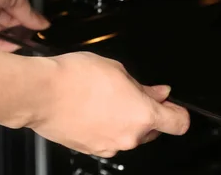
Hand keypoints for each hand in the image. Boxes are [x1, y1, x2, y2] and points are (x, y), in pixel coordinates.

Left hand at [0, 0, 48, 50]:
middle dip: (23, 32)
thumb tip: (44, 24)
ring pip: (1, 36)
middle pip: (11, 26)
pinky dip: (1, 47)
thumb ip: (28, 12)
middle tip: (38, 41)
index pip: (19, 12)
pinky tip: (15, 49)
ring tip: (29, 47)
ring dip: (13, 41)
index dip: (30, 21)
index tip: (43, 31)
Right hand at [29, 52, 189, 156]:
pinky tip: (95, 108)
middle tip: (133, 92)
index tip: (173, 105)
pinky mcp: (91, 149)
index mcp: (142, 115)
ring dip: (126, 120)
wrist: (41, 93)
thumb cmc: (76, 78)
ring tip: (108, 97)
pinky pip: (109, 138)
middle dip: (148, 113)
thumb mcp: (119, 71)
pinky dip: (108, 126)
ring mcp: (108, 146)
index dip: (179, 112)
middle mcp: (128, 137)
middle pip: (153, 130)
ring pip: (130, 135)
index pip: (178, 123)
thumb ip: (144, 87)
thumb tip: (158, 93)